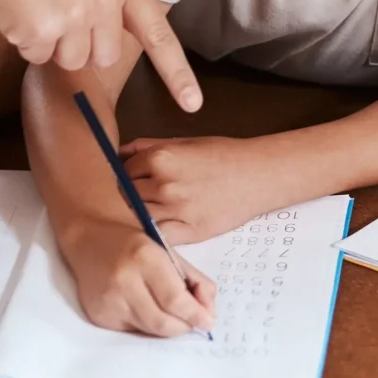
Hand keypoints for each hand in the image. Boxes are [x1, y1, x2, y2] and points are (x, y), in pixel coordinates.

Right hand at [0, 0, 203, 112]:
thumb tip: (124, 30)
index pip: (157, 33)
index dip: (176, 72)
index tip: (192, 104)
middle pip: (105, 56)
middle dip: (82, 44)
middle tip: (58, 6)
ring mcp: (75, 14)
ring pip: (72, 60)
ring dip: (52, 43)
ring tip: (36, 2)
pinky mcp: (42, 29)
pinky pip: (39, 57)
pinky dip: (25, 41)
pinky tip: (18, 8)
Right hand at [57, 219, 215, 335]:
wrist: (89, 239)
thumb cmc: (135, 244)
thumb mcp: (169, 252)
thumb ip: (194, 280)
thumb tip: (208, 313)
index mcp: (145, 257)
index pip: (175, 299)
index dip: (195, 315)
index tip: (208, 322)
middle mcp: (123, 281)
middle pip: (162, 322)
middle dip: (184, 326)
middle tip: (193, 322)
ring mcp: (108, 301)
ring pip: (148, 330)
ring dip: (167, 327)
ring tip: (172, 314)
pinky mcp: (98, 315)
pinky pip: (132, 330)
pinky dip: (147, 325)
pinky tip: (146, 308)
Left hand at [120, 135, 285, 241]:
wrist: (259, 175)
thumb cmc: (224, 155)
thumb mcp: (184, 142)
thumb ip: (148, 146)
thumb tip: (118, 153)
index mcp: (160, 158)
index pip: (123, 171)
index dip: (125, 175)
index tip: (132, 180)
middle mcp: (163, 184)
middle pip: (126, 195)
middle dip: (129, 195)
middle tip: (139, 196)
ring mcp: (175, 210)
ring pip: (137, 217)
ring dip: (139, 214)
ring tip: (150, 210)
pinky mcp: (189, 232)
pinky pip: (157, 236)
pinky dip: (154, 232)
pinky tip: (160, 226)